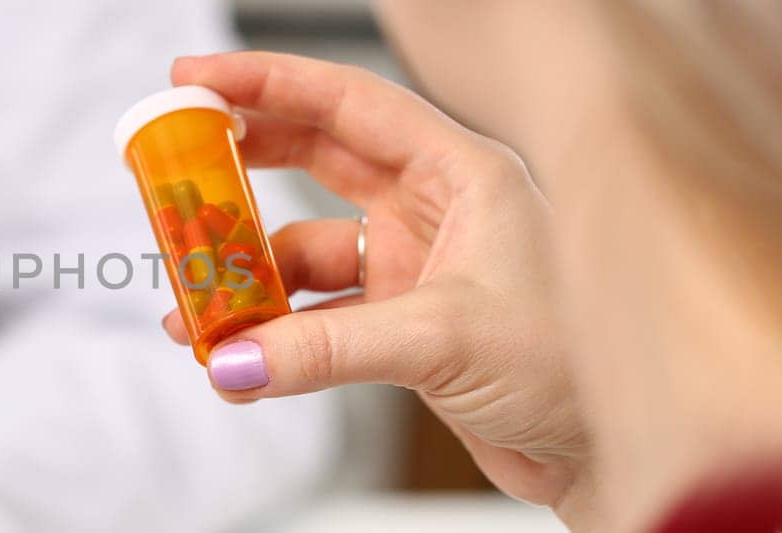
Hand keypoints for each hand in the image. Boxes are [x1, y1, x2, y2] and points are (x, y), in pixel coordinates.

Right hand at [160, 52, 593, 522]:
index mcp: (462, 172)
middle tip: (173, 164)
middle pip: (318, 160)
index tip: (196, 81)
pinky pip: (316, 314)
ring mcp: (416, 266)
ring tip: (195, 305)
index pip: (349, 104)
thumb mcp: (440, 338)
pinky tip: (238, 356)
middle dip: (242, 165)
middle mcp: (436, 209)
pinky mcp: (402, 324)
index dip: (268, 84)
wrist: (607, 455)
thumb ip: (325, 347)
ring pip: (307, 250)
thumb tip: (232, 358)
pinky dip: (273, 334)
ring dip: (249, 277)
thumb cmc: (575, 370)